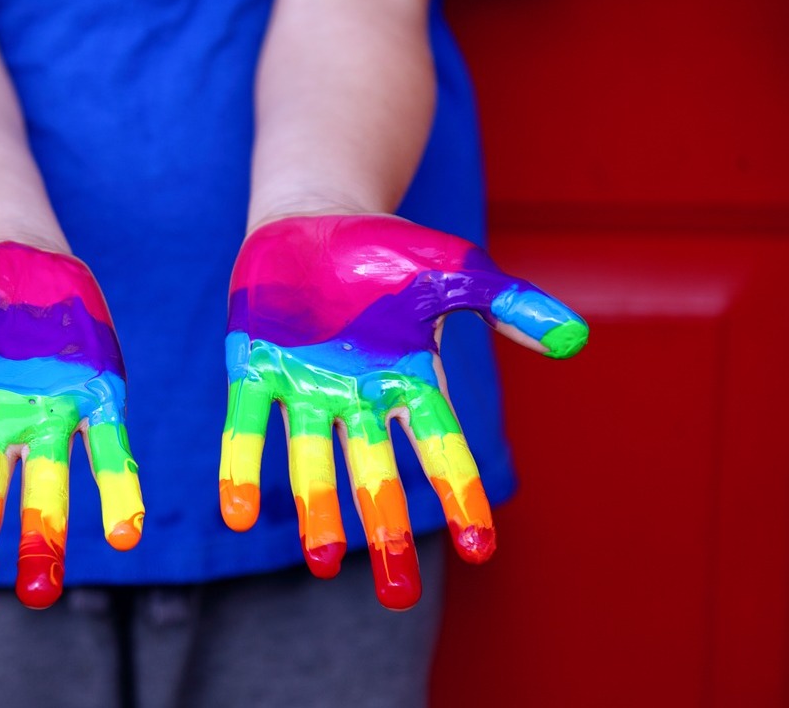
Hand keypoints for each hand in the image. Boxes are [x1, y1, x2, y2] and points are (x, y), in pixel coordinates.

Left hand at [220, 215, 586, 609]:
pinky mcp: (252, 367)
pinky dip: (242, 466)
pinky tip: (237, 514)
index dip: (460, 493)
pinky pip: (247, 424)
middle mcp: (357, 396)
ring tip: (322, 564)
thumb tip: (575, 339)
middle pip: (375, 473)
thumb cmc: (390, 252)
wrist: (315, 218)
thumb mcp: (455, 270)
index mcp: (409, 378)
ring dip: (317, 509)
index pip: (441, 445)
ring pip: (312, 459)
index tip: (479, 547)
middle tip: (397, 594)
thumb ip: (509, 304)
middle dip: (384, 528)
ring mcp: (303, 385)